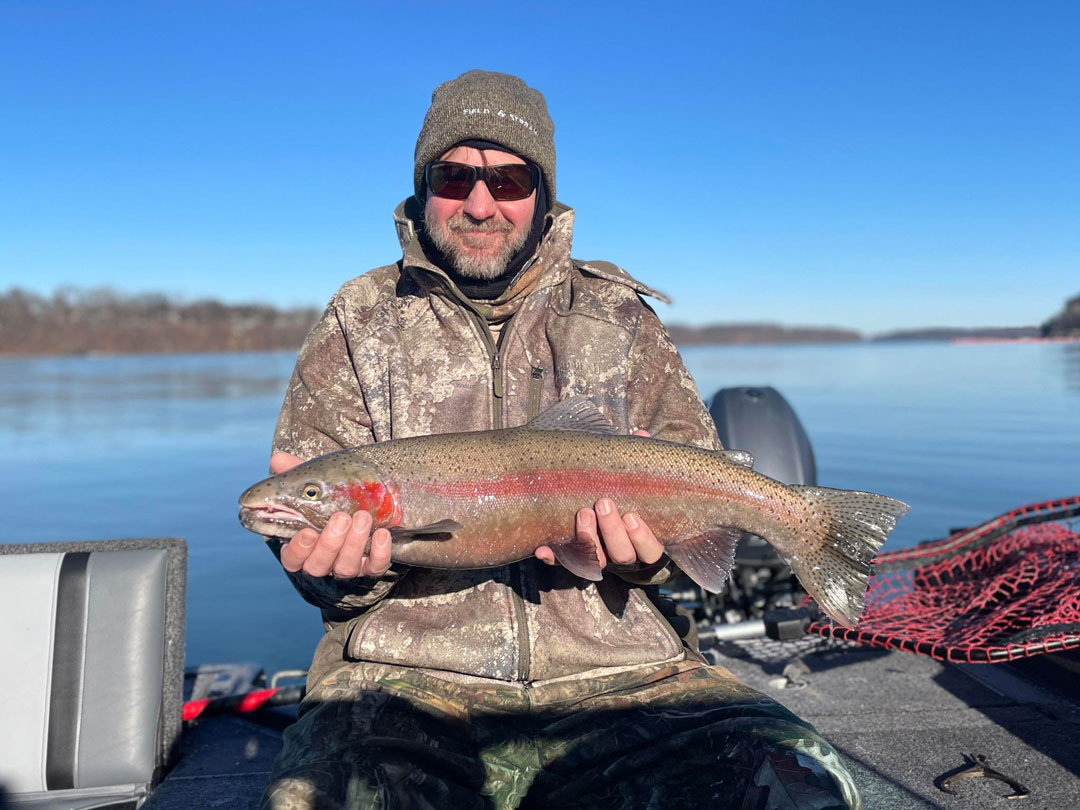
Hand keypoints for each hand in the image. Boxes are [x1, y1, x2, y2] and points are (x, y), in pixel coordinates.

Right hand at [270, 451, 392, 578]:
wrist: (370, 498)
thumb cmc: (333, 494)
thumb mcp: (315, 482)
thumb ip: (295, 473)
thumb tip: (277, 458)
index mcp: (303, 545)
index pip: (292, 559)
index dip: (298, 549)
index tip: (307, 531)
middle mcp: (323, 560)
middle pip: (318, 565)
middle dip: (329, 543)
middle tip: (341, 517)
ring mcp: (348, 564)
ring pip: (345, 567)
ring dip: (354, 543)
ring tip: (363, 517)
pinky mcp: (373, 564)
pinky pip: (376, 567)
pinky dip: (380, 552)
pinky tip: (383, 533)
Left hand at [534, 430, 664, 569]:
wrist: (597, 509)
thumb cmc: (622, 493)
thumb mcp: (631, 478)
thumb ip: (637, 461)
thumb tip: (641, 435)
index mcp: (641, 539)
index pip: (651, 550)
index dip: (643, 537)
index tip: (632, 516)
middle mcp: (622, 552)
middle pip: (622, 555)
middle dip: (612, 531)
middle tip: (602, 503)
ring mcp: (598, 558)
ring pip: (597, 561)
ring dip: (589, 540)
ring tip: (582, 513)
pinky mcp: (573, 558)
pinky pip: (563, 562)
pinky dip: (553, 557)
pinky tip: (543, 547)